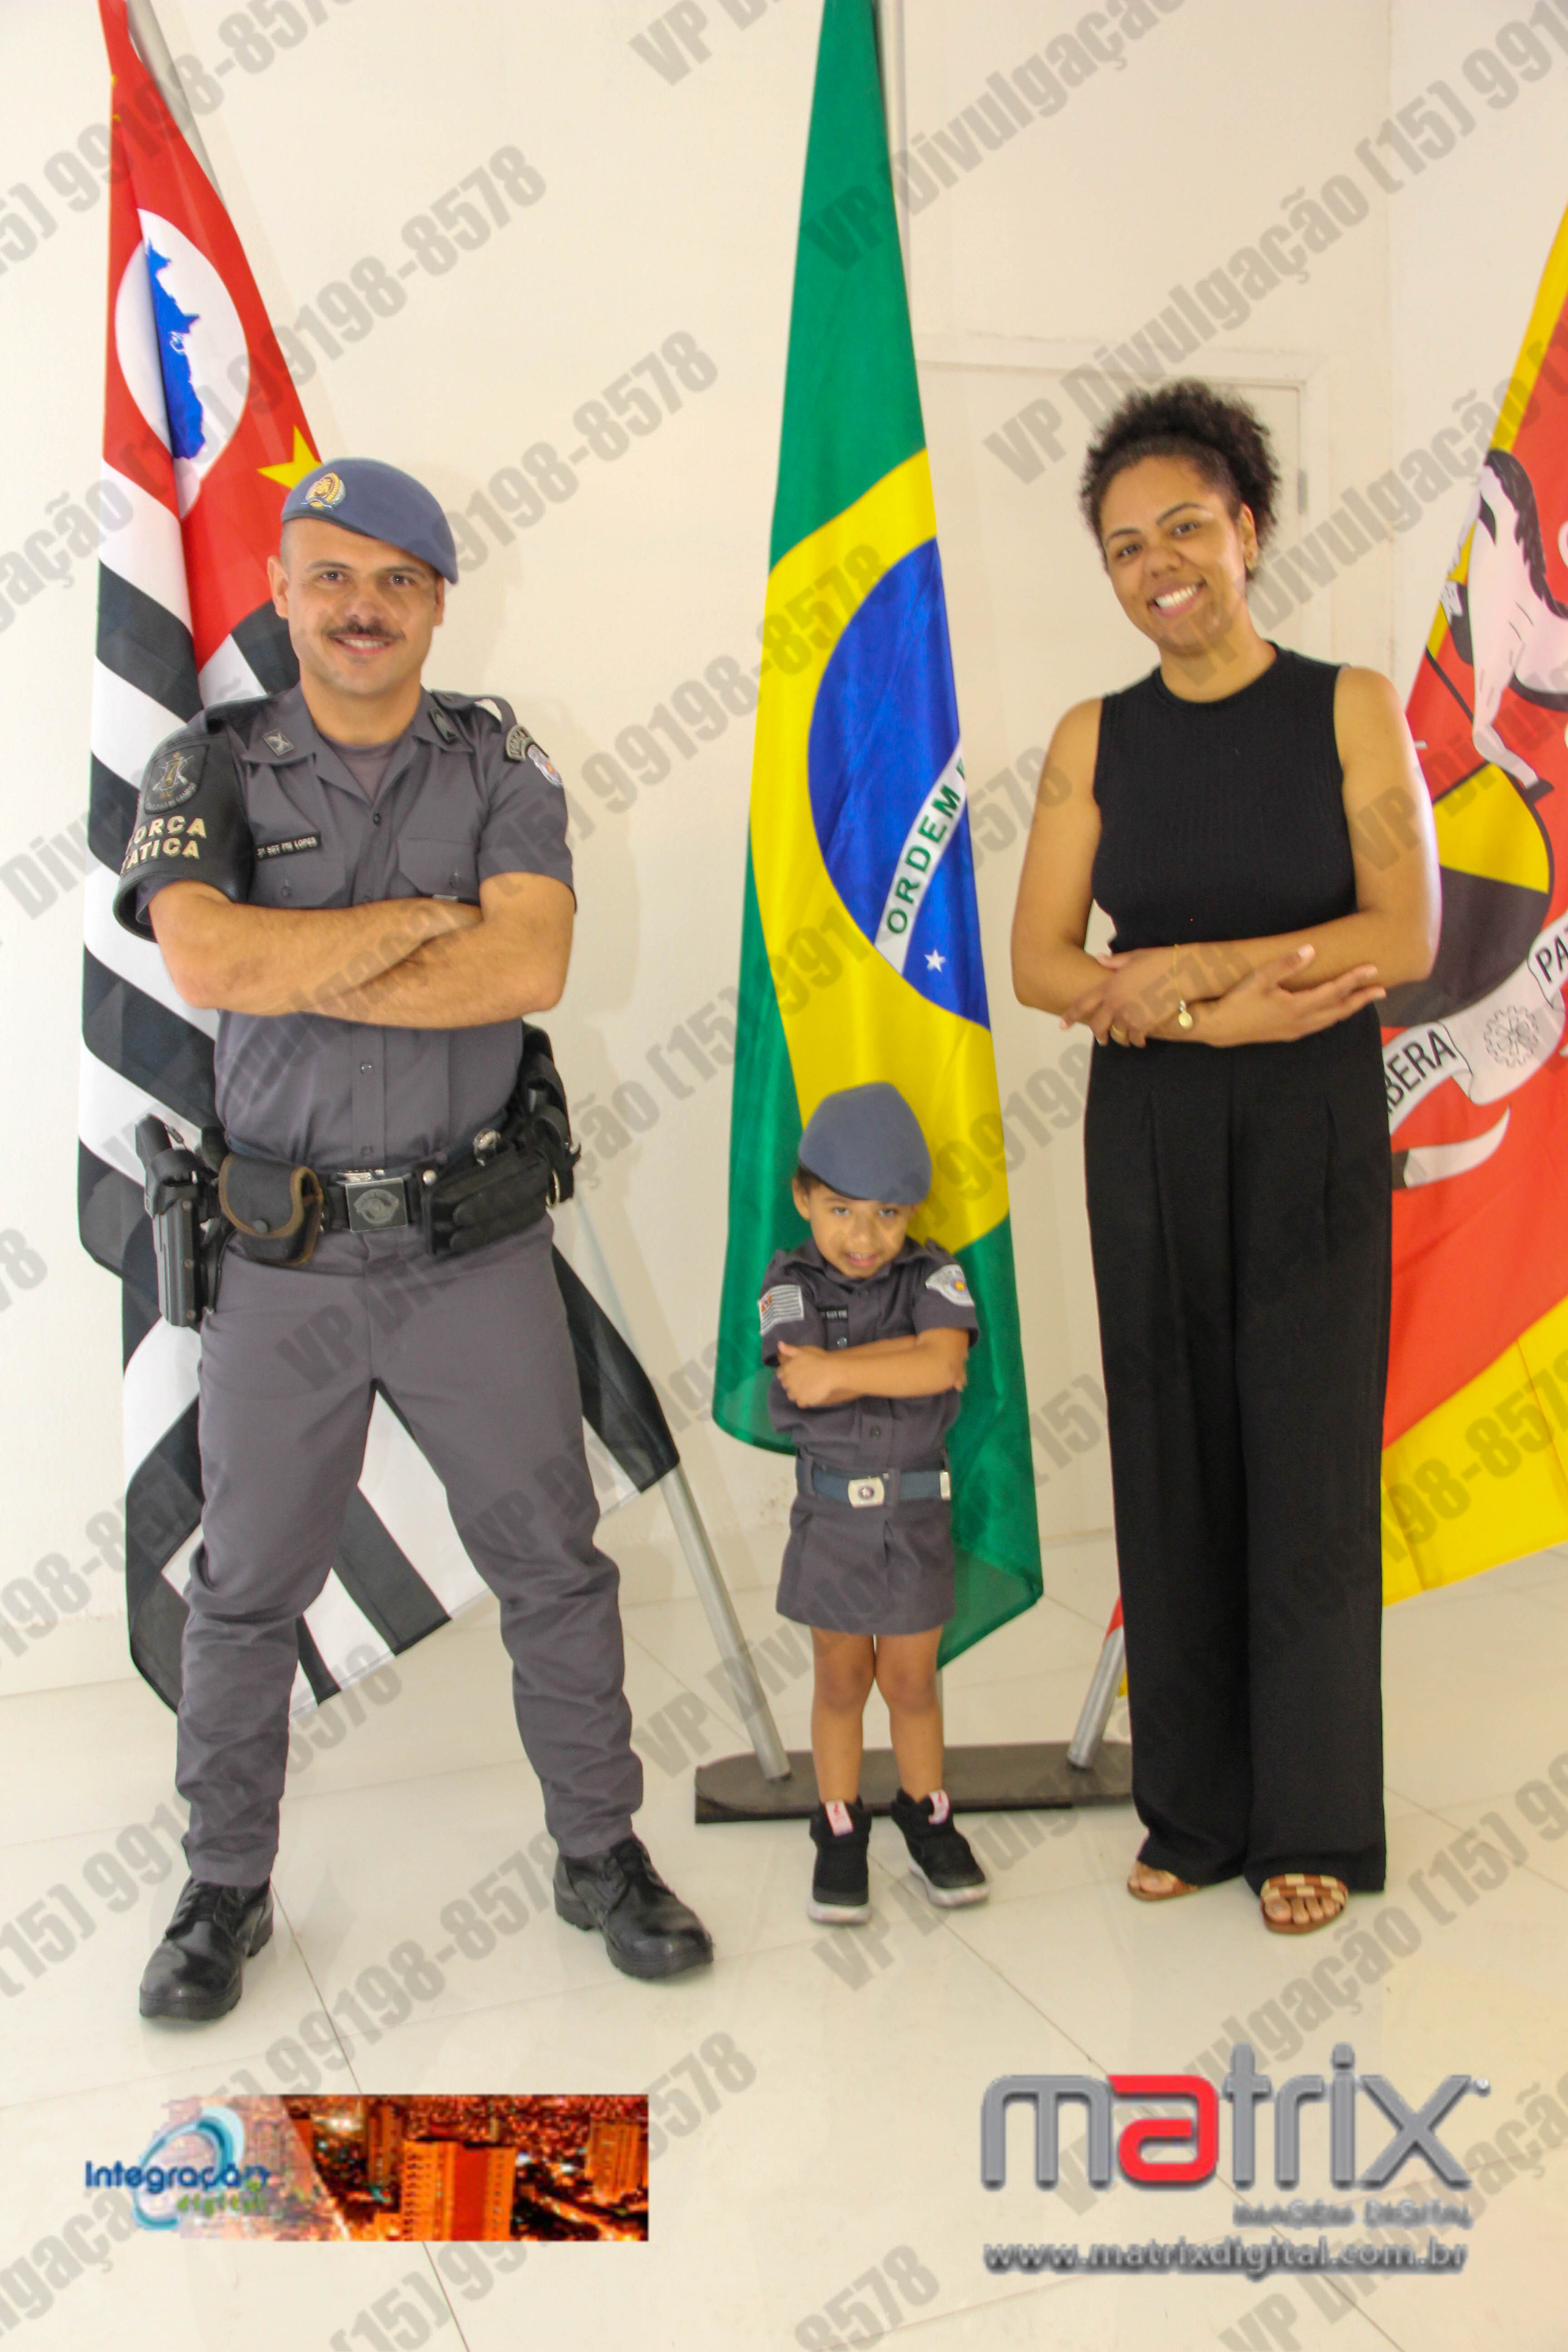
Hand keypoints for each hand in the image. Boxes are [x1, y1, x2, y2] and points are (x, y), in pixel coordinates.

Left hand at [775, 1343, 853, 1407]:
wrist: (831, 1372)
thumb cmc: (818, 1359)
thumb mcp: (802, 1351)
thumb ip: (789, 1349)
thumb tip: (779, 1345)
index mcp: (786, 1369)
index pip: (780, 1374)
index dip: (787, 1373)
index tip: (795, 1372)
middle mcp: (788, 1382)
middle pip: (786, 1385)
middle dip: (791, 1382)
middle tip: (803, 1379)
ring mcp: (795, 1393)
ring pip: (791, 1395)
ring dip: (797, 1392)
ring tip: (808, 1388)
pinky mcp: (803, 1401)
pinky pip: (800, 1403)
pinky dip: (804, 1400)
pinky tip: (812, 1395)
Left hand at [1060, 947, 1176, 1045]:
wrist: (1182, 972)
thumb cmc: (1160, 961)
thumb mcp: (1134, 957)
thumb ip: (1115, 962)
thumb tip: (1100, 958)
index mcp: (1109, 986)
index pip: (1083, 1004)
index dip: (1070, 1016)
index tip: (1061, 1026)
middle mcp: (1115, 1002)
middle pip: (1098, 1025)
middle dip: (1099, 1034)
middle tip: (1102, 1040)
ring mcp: (1128, 1015)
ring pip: (1117, 1035)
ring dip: (1120, 1038)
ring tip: (1126, 1040)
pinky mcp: (1144, 1025)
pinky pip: (1135, 1039)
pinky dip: (1137, 1040)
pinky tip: (1141, 1040)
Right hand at [1198, 945, 1384, 1045]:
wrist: (1218, 1028)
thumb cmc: (1236, 1001)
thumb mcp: (1259, 978)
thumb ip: (1287, 964)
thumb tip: (1311, 950)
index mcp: (1297, 1007)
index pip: (1334, 991)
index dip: (1355, 979)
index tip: (1373, 969)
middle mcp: (1301, 1022)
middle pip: (1339, 1010)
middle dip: (1361, 999)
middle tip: (1381, 990)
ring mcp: (1295, 1031)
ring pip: (1330, 1020)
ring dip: (1348, 1009)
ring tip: (1362, 999)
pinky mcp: (1287, 1034)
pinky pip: (1319, 1024)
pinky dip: (1333, 1015)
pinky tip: (1333, 1011)